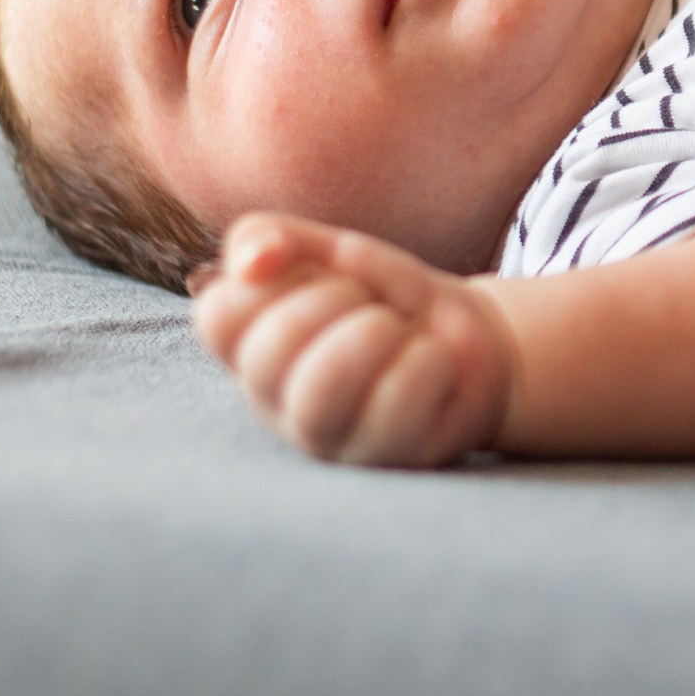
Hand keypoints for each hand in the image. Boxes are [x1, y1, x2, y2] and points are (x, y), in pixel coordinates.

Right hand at [190, 212, 517, 467]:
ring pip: (322, 390)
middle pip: (270, 351)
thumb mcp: (333, 252)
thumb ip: (273, 238)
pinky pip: (395, 402)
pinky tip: (433, 362)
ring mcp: (329, 438)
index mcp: (251, 349)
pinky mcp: (385, 457)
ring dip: (375, 334)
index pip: (218, 316)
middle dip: (335, 301)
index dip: (274, 280)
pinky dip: (426, 360)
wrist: (477, 340)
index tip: (319, 275)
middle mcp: (277, 402)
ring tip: (399, 331)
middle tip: (371, 304)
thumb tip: (251, 261)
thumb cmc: (391, 300)